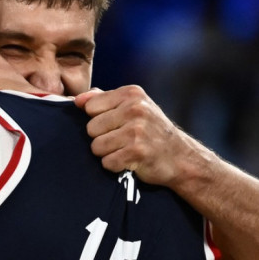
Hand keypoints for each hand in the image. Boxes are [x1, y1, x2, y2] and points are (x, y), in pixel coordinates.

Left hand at [75, 85, 192, 187]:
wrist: (181, 157)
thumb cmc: (151, 131)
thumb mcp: (132, 107)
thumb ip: (104, 99)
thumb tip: (77, 100)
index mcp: (131, 94)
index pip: (89, 106)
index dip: (98, 119)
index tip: (116, 124)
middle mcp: (135, 109)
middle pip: (90, 128)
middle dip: (102, 138)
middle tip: (122, 140)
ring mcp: (137, 130)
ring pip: (96, 146)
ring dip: (107, 153)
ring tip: (125, 150)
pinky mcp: (137, 152)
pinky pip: (107, 162)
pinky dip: (115, 166)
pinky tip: (130, 161)